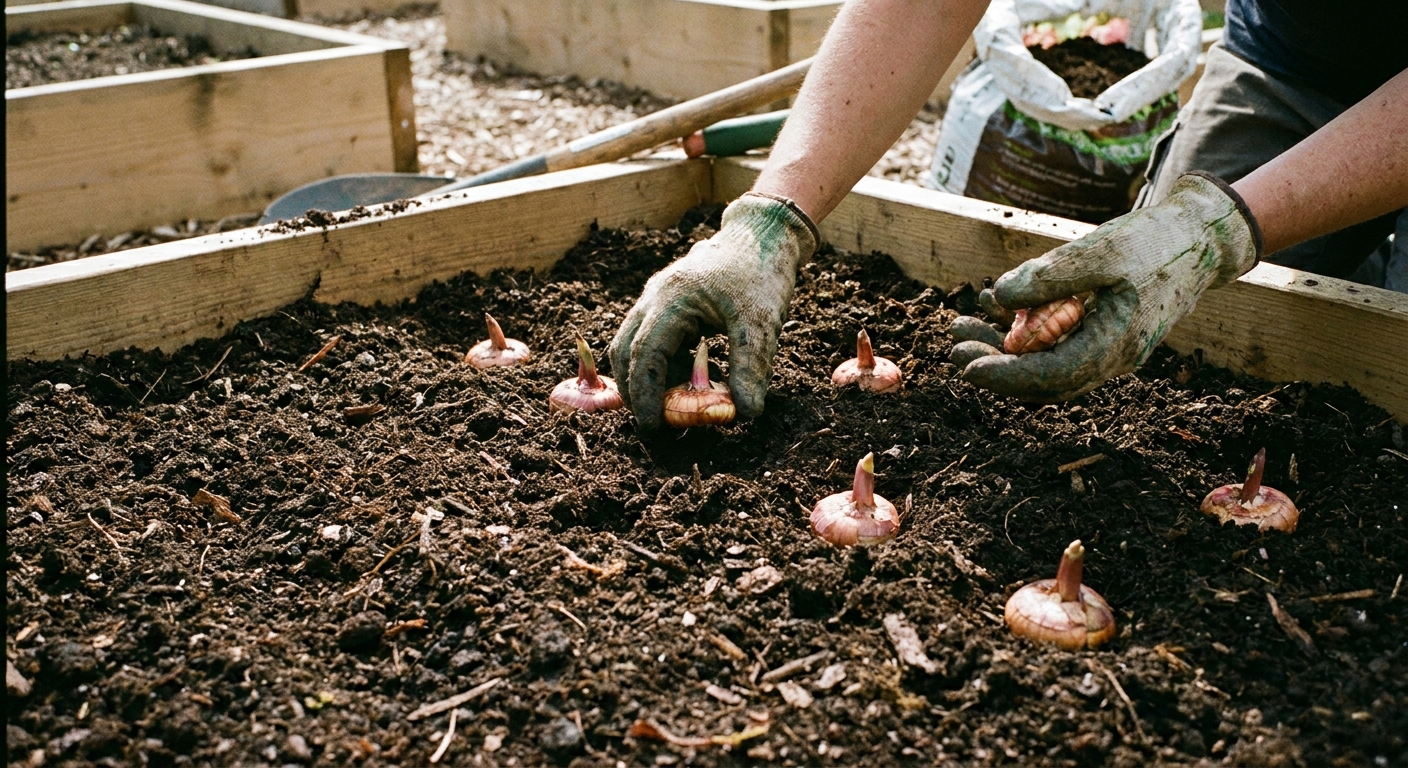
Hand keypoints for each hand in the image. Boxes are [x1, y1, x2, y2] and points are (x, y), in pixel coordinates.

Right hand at [609, 192, 817, 429]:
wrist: (763, 233)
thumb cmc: (762, 273)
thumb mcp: (761, 323)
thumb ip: (750, 368)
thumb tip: (745, 414)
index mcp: (672, 300)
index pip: (644, 355)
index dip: (644, 395)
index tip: (653, 427)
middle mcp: (655, 297)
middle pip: (626, 351)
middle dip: (635, 391)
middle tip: (657, 424)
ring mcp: (657, 296)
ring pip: (633, 344)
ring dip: (646, 377)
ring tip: (672, 405)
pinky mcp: (667, 301)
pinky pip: (650, 337)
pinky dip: (659, 363)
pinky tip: (684, 380)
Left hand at [949, 172, 1261, 401]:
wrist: (1200, 238)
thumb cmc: (1155, 242)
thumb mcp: (1102, 250)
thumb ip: (1051, 275)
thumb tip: (999, 296)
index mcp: (1116, 343)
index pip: (1051, 376)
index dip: (1005, 376)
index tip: (967, 365)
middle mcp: (1112, 357)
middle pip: (1043, 379)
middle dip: (995, 364)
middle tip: (954, 343)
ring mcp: (1109, 349)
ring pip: (1047, 364)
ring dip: (1003, 349)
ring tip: (964, 324)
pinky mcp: (1104, 334)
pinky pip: (1058, 345)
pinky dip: (1025, 333)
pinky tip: (996, 307)